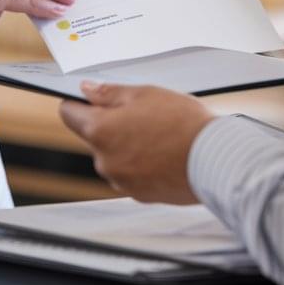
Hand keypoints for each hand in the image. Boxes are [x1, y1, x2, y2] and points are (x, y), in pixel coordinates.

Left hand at [59, 83, 214, 203]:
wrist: (214, 159)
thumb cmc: (182, 123)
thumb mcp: (145, 94)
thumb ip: (110, 92)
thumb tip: (87, 90)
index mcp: (100, 131)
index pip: (69, 113)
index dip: (79, 102)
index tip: (92, 98)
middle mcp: (104, 160)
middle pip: (94, 136)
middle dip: (111, 124)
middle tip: (142, 114)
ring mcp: (121, 180)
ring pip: (114, 155)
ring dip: (127, 145)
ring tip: (160, 135)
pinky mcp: (139, 194)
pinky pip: (131, 173)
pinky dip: (142, 163)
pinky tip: (164, 153)